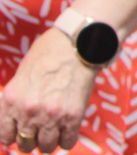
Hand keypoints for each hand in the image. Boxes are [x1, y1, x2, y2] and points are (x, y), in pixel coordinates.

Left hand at [0, 28, 96, 151]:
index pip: (4, 136)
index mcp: (11, 100)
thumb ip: (16, 100)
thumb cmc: (49, 54)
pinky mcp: (73, 116)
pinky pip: (68, 142)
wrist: (79, 43)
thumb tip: (14, 121)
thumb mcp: (21, 76)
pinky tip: (68, 130)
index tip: (21, 133)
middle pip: (25, 145)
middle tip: (40, 131)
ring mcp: (51, 115)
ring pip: (46, 147)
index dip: (13, 136)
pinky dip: (67, 140)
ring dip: (49, 142)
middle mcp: (28, 111)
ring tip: (55, 131)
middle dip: (32, 140)